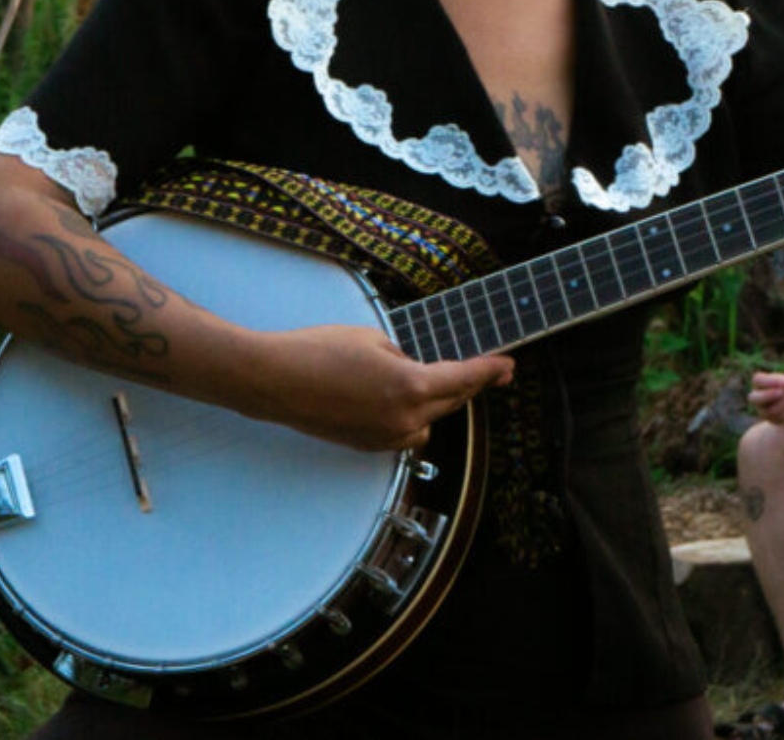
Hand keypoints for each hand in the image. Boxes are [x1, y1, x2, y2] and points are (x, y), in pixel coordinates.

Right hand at [244, 324, 513, 452]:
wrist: (275, 381)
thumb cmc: (319, 351)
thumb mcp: (375, 338)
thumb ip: (405, 357)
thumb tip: (413, 370)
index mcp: (411, 387)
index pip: (464, 378)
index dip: (490, 370)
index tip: (508, 366)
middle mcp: (404, 419)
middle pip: (452, 401)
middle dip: (470, 384)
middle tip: (493, 370)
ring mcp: (385, 437)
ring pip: (429, 419)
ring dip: (438, 400)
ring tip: (436, 378)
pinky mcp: (366, 445)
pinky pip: (404, 430)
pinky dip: (412, 415)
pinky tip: (402, 397)